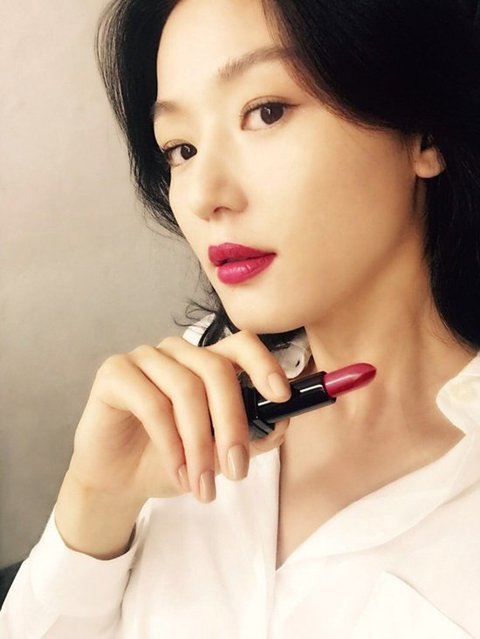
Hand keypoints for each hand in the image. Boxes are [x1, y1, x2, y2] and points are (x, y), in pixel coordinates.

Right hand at [67, 330, 291, 505]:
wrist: (118, 481)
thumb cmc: (169, 460)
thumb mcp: (219, 454)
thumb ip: (253, 436)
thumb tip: (281, 422)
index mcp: (205, 362)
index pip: (241, 344)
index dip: (263, 364)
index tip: (282, 396)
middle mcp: (177, 352)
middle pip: (216, 370)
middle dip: (232, 424)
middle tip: (237, 470)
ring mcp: (144, 357)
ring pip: (186, 389)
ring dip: (199, 444)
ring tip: (203, 485)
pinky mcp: (115, 373)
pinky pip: (152, 403)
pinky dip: (170, 444)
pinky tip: (177, 472)